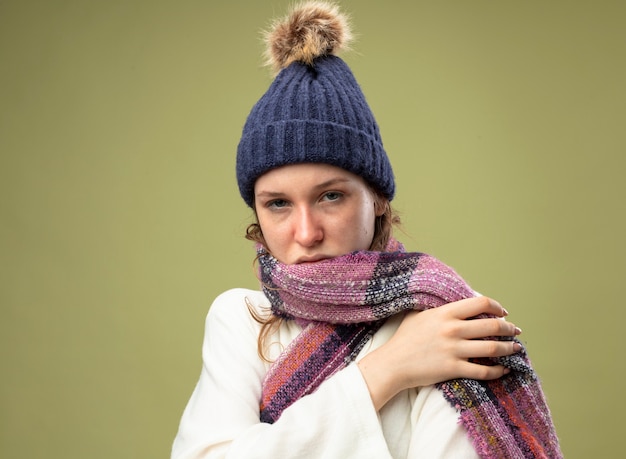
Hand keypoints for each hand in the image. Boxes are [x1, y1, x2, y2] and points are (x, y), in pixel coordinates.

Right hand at [357, 296, 521, 410]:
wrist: (393, 364)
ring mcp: (454, 350)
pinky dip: (498, 371)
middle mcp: (452, 330)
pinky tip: (503, 370)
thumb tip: (453, 303)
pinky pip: (483, 371)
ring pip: (493, 348)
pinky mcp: (453, 369)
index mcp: (445, 313)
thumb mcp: (418, 315)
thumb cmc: (404, 338)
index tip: (503, 312)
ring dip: (509, 348)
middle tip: (515, 331)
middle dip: (509, 329)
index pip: (480, 303)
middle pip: (493, 326)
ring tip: (515, 348)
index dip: (497, 307)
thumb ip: (437, 308)